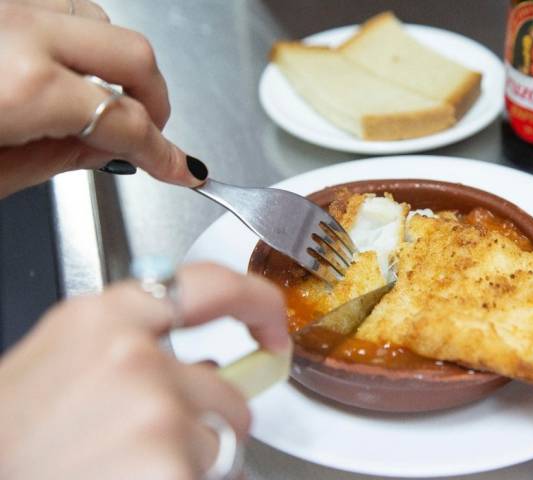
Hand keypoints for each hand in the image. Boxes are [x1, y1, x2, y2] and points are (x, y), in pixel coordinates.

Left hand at [0, 1, 204, 198]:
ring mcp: (9, 5)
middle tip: (150, 134)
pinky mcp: (0, 1)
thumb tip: (106, 149)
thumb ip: (58, 159)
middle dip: (156, 101)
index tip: (179, 169)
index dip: (162, 153)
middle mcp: (19, 29)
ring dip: (116, 65)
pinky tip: (66, 70)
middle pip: (135, 55)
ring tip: (103, 101)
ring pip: (102, 21)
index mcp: (22, 85)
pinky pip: (61, 8)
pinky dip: (78, 40)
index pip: (126, 122)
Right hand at [0, 263, 289, 479]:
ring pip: (223, 440)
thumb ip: (129, 351)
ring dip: (193, 461)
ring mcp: (156, 411)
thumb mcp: (56, 369)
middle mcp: (134, 356)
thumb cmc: (11, 441)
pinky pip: (216, 476)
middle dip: (208, 424)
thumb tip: (204, 369)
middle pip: (226, 390)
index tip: (274, 324)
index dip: (257, 302)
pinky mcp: (171, 464)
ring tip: (129, 468)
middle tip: (153, 447)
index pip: (209, 285)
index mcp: (100, 321)